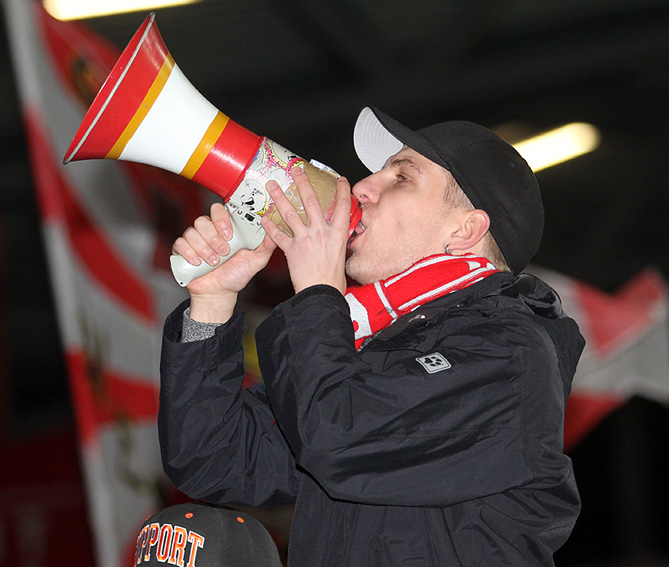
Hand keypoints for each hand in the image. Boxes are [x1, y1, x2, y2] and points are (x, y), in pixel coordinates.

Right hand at [172, 202, 275, 322]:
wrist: (220, 293)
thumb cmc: (236, 275)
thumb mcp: (256, 261)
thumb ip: (266, 246)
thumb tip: (274, 230)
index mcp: (225, 229)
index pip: (218, 210)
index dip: (222, 219)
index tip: (229, 234)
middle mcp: (209, 232)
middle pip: (202, 220)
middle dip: (213, 237)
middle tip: (223, 252)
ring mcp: (195, 240)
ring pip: (191, 232)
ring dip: (204, 249)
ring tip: (214, 262)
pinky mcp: (183, 251)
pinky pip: (180, 243)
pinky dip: (189, 253)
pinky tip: (199, 263)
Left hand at [261, 166, 350, 294]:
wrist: (321, 294)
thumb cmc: (332, 280)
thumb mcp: (341, 255)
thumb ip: (336, 241)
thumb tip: (335, 235)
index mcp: (337, 234)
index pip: (342, 206)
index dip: (342, 190)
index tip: (339, 180)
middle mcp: (321, 232)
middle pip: (311, 201)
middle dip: (302, 183)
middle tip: (296, 171)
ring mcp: (305, 239)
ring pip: (290, 213)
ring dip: (279, 198)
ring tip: (273, 187)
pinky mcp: (291, 249)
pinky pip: (278, 235)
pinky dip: (269, 227)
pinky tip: (264, 219)